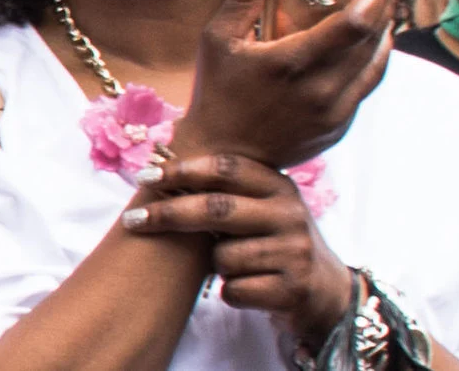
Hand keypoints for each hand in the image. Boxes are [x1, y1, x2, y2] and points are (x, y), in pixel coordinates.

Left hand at [122, 151, 354, 349]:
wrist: (325, 290)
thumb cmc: (277, 242)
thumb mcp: (265, 207)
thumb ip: (231, 189)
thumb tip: (164, 165)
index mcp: (278, 185)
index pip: (226, 168)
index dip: (184, 169)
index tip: (146, 175)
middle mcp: (289, 213)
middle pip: (217, 208)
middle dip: (170, 214)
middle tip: (133, 220)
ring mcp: (293, 251)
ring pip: (223, 257)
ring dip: (216, 266)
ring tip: (236, 266)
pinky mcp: (291, 288)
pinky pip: (233, 290)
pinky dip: (229, 293)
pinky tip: (249, 288)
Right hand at [176, 0, 393, 167]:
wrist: (224, 156)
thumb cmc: (218, 92)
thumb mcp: (219, 37)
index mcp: (293, 63)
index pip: (354, 24)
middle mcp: (320, 91)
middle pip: (372, 41)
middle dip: (384, 6)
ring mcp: (333, 114)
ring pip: (376, 66)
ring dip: (384, 34)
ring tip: (382, 10)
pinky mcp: (338, 129)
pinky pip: (365, 89)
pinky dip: (372, 63)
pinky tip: (365, 47)